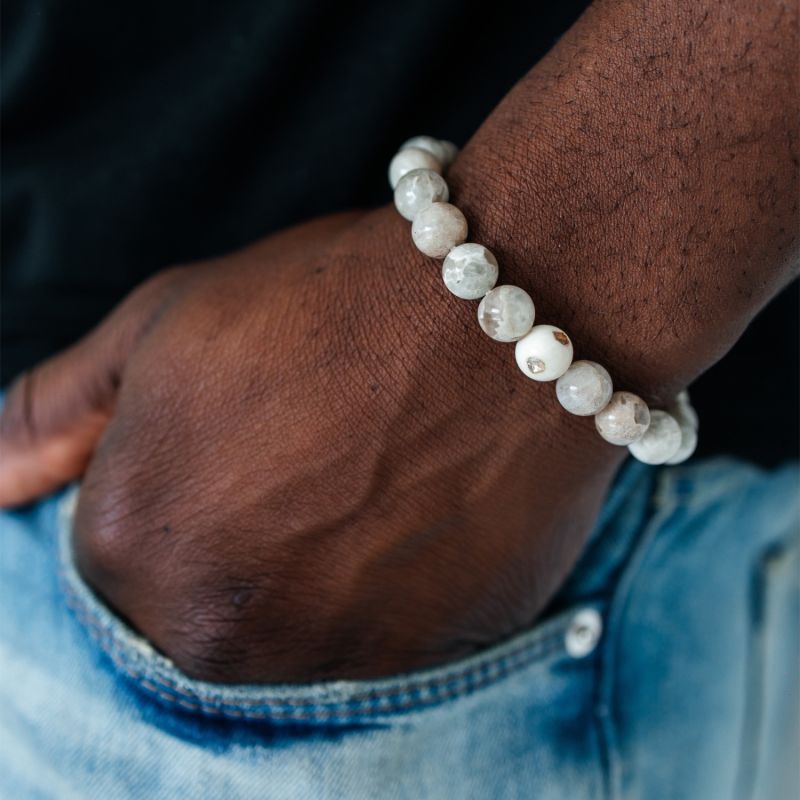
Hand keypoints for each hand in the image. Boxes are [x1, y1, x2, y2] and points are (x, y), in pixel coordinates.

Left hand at [0, 207, 624, 681]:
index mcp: (140, 551)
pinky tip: (424, 505)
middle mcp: (227, 634)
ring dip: (321, 566)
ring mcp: (336, 657)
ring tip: (377, 471)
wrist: (503, 317)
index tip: (241, 434)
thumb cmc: (328, 304)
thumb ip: (53, 412)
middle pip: (205, 603)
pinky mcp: (432, 658)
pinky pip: (382, 633)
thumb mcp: (163, 325)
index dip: (181, 481)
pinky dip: (394, 582)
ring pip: (295, 629)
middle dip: (242, 536)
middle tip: (314, 449)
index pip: (122, 554)